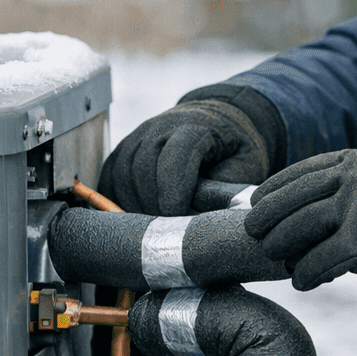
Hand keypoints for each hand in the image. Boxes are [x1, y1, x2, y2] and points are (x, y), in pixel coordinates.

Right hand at [99, 92, 275, 214]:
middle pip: (143, 167)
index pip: (175, 156)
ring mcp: (138, 136)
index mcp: (196, 127)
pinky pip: (109, 176)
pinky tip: (131, 220)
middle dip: (151, 204)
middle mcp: (160, 127)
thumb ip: (229, 186)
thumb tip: (202, 213)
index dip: (173, 191)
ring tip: (150, 230)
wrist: (217, 122)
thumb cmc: (234, 148)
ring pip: (122, 173)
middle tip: (164, 232)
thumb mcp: (247, 164)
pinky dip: (114, 201)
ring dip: (133, 206)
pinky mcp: (124, 149)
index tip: (177, 218)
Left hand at [243, 149, 356, 298]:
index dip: (274, 188)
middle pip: (295, 196)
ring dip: (282, 244)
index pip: (302, 171)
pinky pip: (320, 259)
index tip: (256, 201)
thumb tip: (297, 213)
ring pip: (301, 224)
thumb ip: (345, 192)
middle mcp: (356, 178)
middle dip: (268, 216)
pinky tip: (302, 281)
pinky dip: (306, 272)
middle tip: (254, 233)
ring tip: (276, 256)